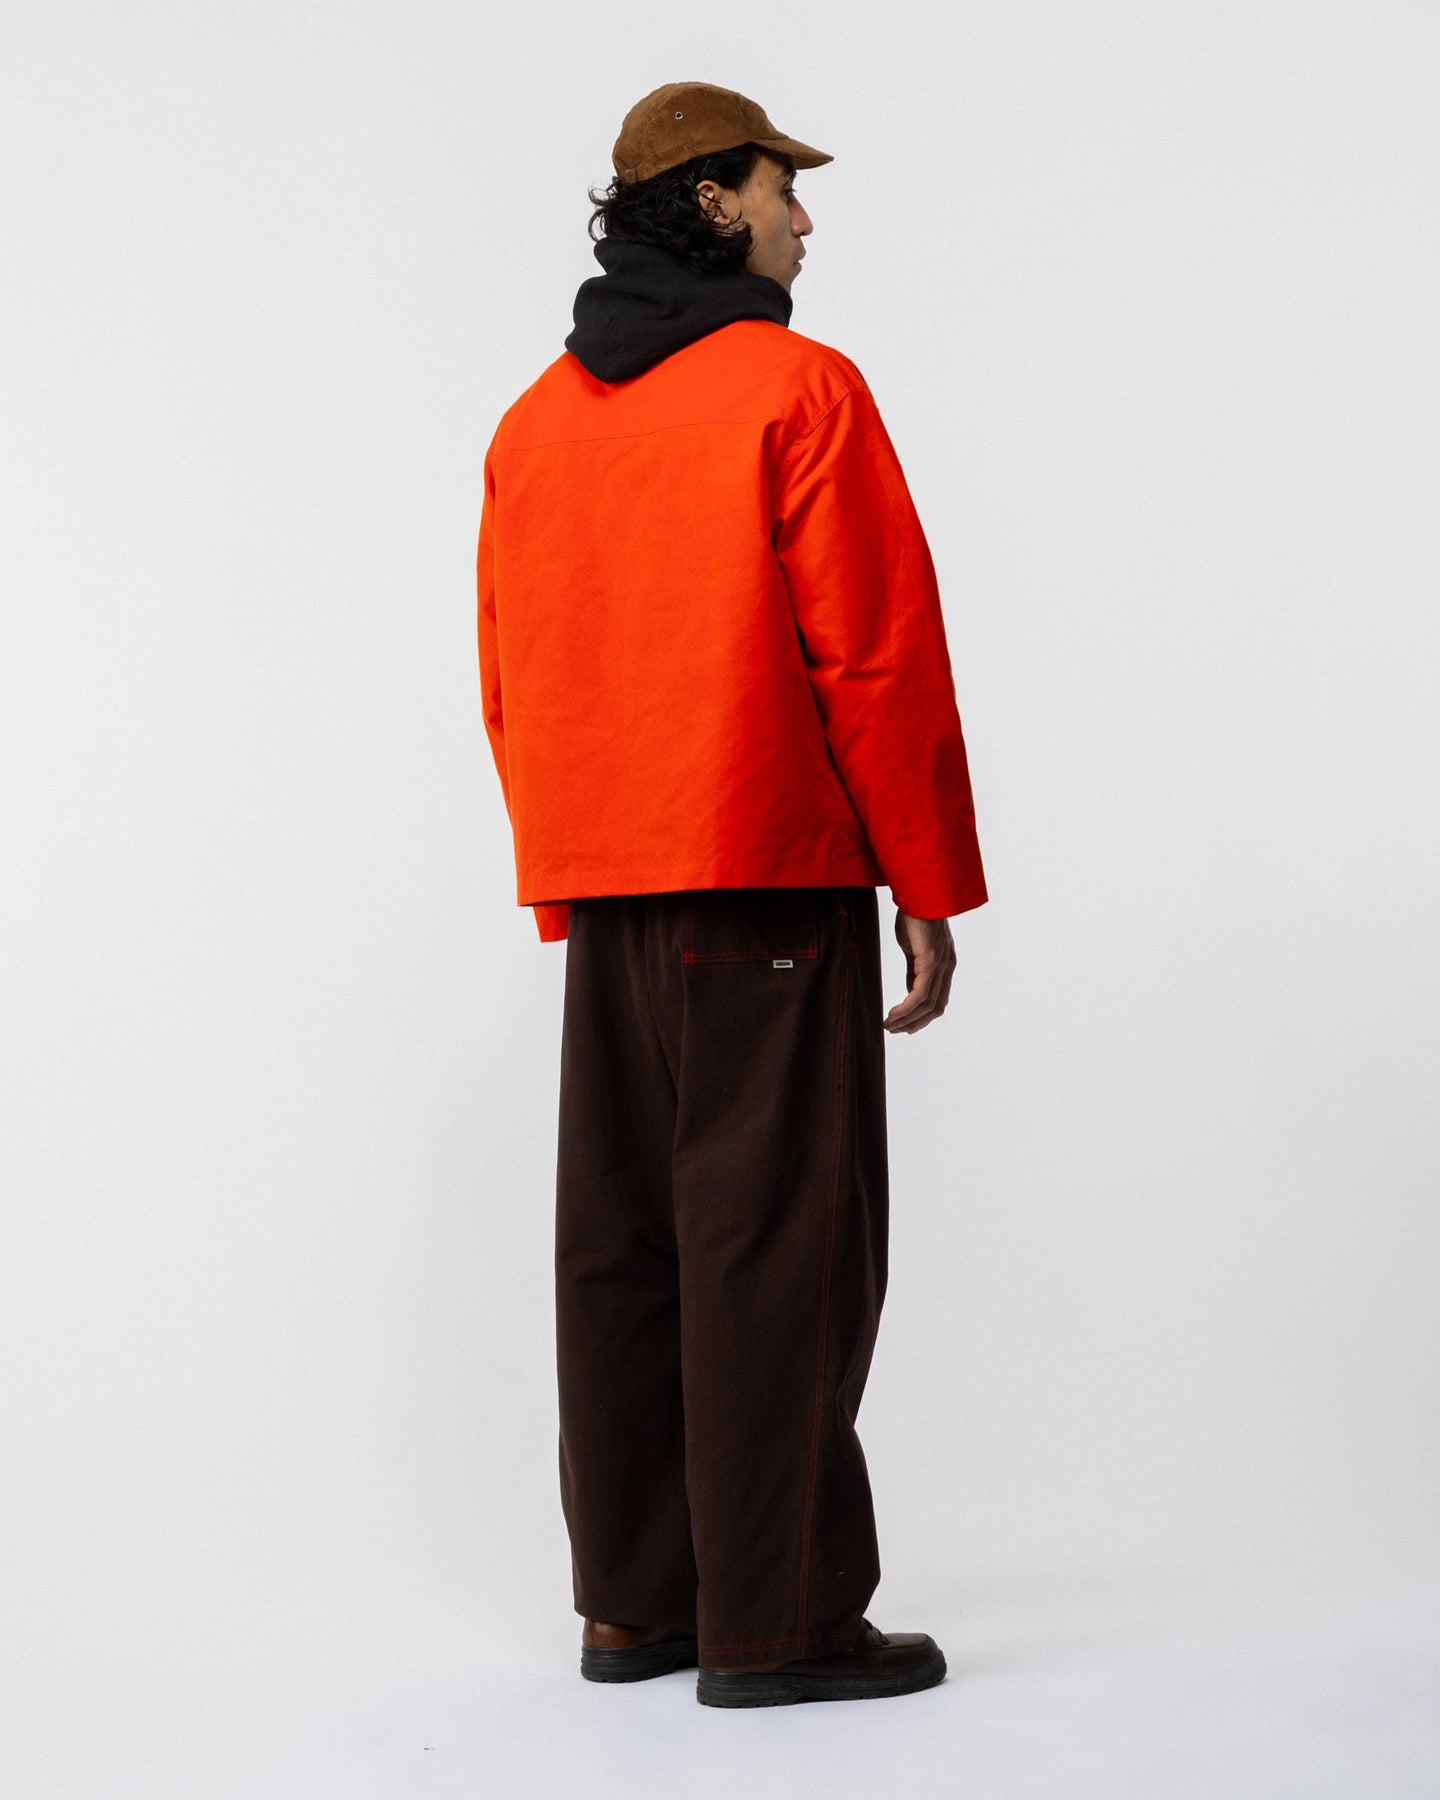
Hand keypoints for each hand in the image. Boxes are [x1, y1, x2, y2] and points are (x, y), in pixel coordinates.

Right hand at [883, 910, 956, 1033]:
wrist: (918, 894)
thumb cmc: (915, 918)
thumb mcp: (914, 949)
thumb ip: (914, 970)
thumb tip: (909, 990)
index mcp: (945, 965)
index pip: (938, 1000)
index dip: (923, 1017)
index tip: (904, 1026)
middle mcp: (947, 967)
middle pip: (935, 1008)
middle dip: (914, 1023)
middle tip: (894, 1030)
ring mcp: (941, 964)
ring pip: (927, 1004)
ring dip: (906, 1019)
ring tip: (889, 1024)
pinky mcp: (931, 960)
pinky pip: (920, 992)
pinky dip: (907, 1007)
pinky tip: (894, 1013)